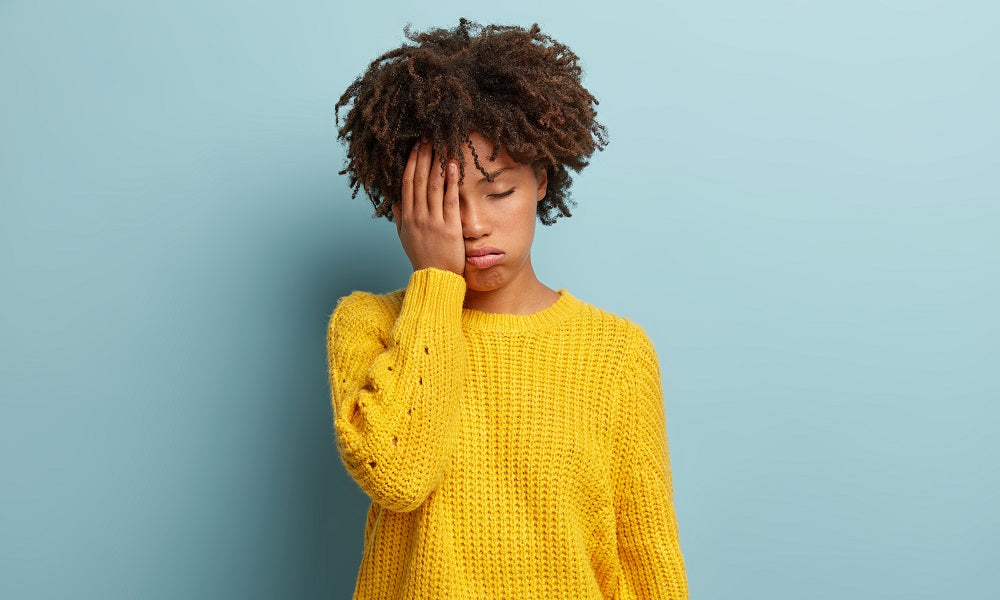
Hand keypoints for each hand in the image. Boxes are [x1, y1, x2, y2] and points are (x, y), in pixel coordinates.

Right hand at [391, 139, 464, 275]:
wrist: (435, 280)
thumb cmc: (423, 259)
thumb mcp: (405, 238)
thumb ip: (400, 217)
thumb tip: (396, 200)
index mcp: (407, 216)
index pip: (407, 183)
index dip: (411, 162)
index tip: (415, 146)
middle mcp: (418, 216)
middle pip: (418, 179)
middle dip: (423, 156)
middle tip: (428, 137)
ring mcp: (433, 221)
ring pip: (432, 186)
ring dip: (436, 163)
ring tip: (441, 145)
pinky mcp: (450, 227)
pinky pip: (449, 200)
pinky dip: (451, 181)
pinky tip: (453, 166)